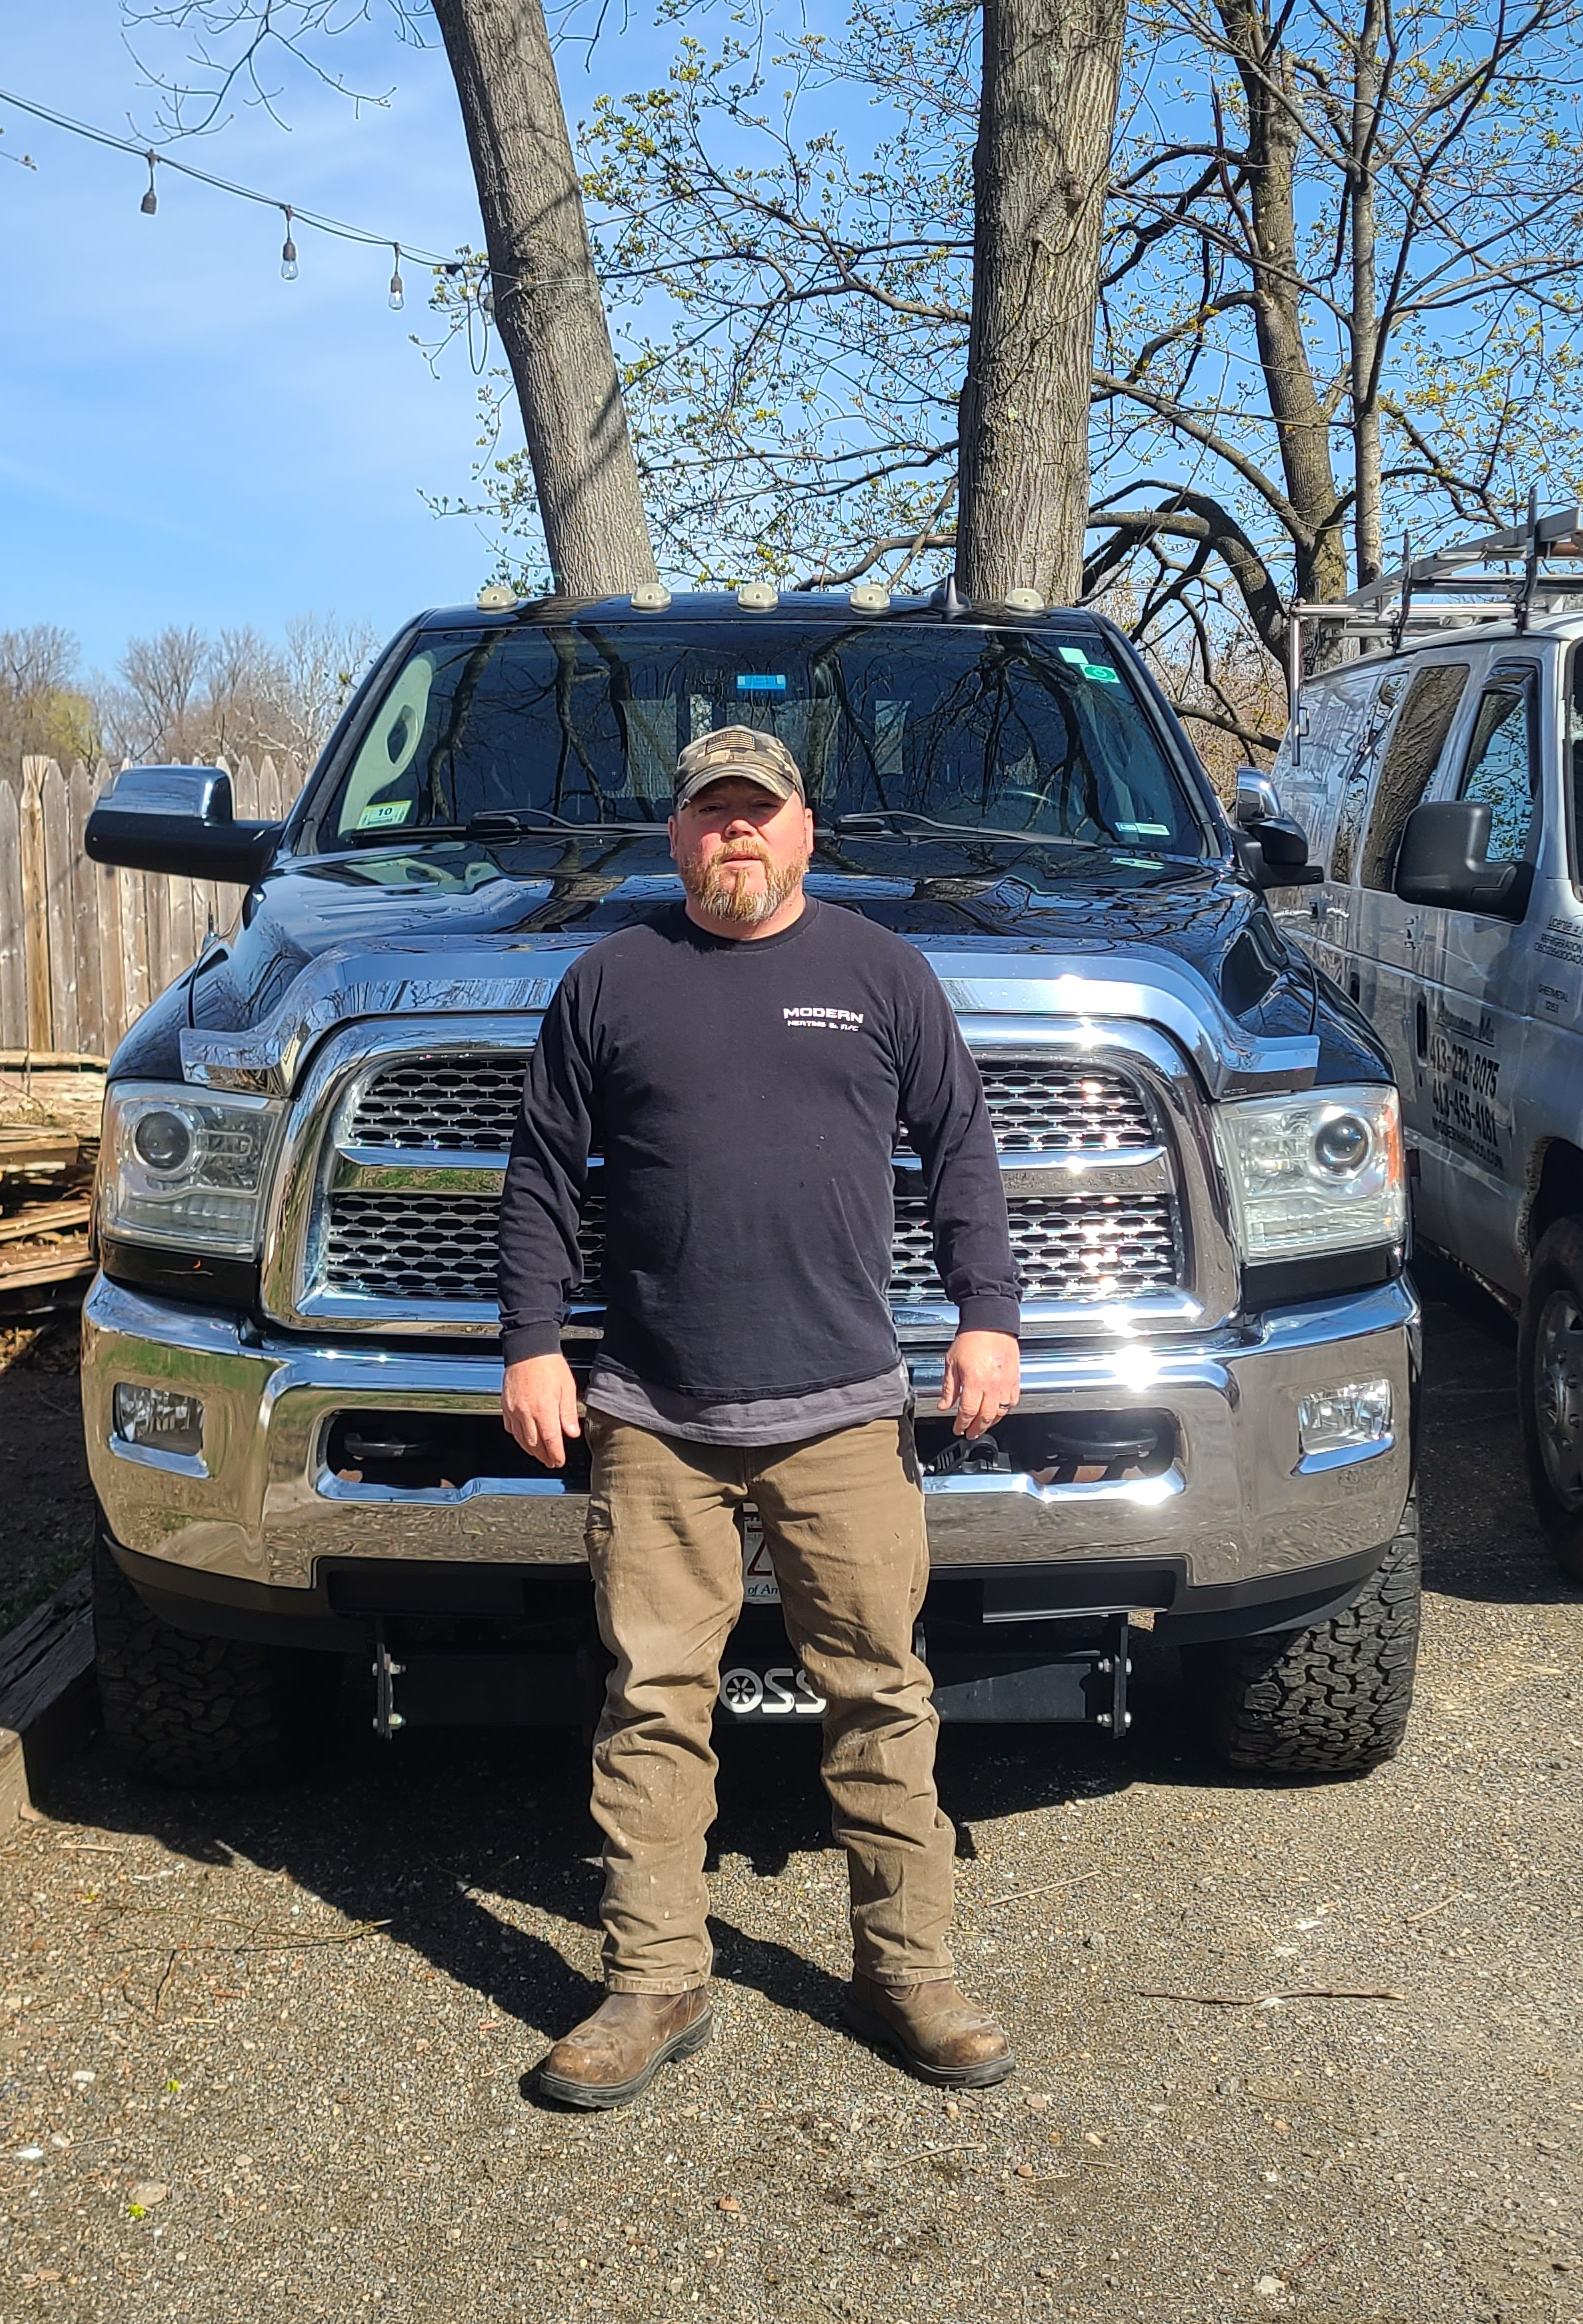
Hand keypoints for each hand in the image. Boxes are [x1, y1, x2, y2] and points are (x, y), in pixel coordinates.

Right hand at [502, 1353, 580, 1468]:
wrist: (528, 1348)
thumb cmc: (548, 1364)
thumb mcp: (567, 1387)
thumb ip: (568, 1412)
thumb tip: (572, 1433)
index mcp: (544, 1408)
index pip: (550, 1440)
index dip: (555, 1454)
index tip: (559, 1461)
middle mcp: (526, 1412)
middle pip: (534, 1444)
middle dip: (543, 1456)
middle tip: (551, 1462)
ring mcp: (513, 1410)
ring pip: (521, 1439)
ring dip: (531, 1450)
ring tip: (540, 1455)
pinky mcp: (505, 1405)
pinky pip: (510, 1428)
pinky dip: (518, 1437)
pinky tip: (525, 1439)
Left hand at [938, 1330, 1019, 1438]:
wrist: (991, 1324)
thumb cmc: (971, 1339)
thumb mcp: (952, 1363)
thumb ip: (948, 1388)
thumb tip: (943, 1405)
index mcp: (974, 1382)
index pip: (967, 1412)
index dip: (961, 1424)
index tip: (957, 1429)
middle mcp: (992, 1386)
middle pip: (985, 1417)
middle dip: (976, 1429)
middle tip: (970, 1433)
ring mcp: (1006, 1384)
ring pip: (1000, 1412)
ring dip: (990, 1422)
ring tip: (982, 1426)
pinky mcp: (1015, 1379)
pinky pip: (1012, 1402)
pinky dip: (1005, 1410)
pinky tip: (998, 1411)